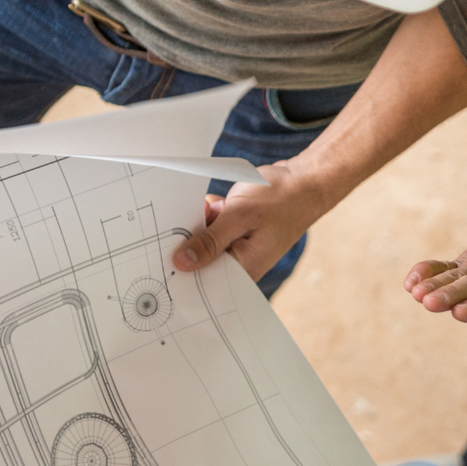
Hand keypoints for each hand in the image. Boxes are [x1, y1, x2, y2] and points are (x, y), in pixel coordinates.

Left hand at [170, 159, 329, 283]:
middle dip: (191, 239)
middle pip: (199, 261)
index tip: (161, 257)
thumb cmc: (281, 200)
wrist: (305, 182)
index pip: (203, 283)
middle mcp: (239, 264)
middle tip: (198, 219)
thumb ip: (210, 240)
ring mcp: (236, 248)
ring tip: (219, 207)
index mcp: (243, 271)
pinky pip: (211, 227)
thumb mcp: (240, 216)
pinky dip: (210, 213)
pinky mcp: (235, 233)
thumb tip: (182, 262)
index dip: (181, 271)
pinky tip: (221, 203)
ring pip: (202, 240)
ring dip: (202, 222)